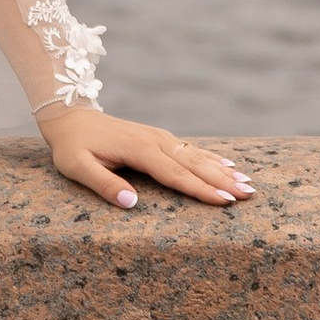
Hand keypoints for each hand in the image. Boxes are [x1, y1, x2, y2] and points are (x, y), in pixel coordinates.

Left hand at [37, 104, 251, 212]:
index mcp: (138, 149)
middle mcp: (154, 140)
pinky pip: (190, 149)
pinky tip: (229, 165)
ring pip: (196, 156)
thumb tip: (131, 203)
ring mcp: (159, 137)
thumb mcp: (76, 166)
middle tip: (250, 195)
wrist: (70, 116)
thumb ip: (103, 184)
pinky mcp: (159, 138)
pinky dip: (212, 158)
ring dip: (223, 170)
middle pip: (193, 164)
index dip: (201, 189)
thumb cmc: (71, 145)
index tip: (225, 201)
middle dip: (223, 180)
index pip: (175, 174)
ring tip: (249, 183)